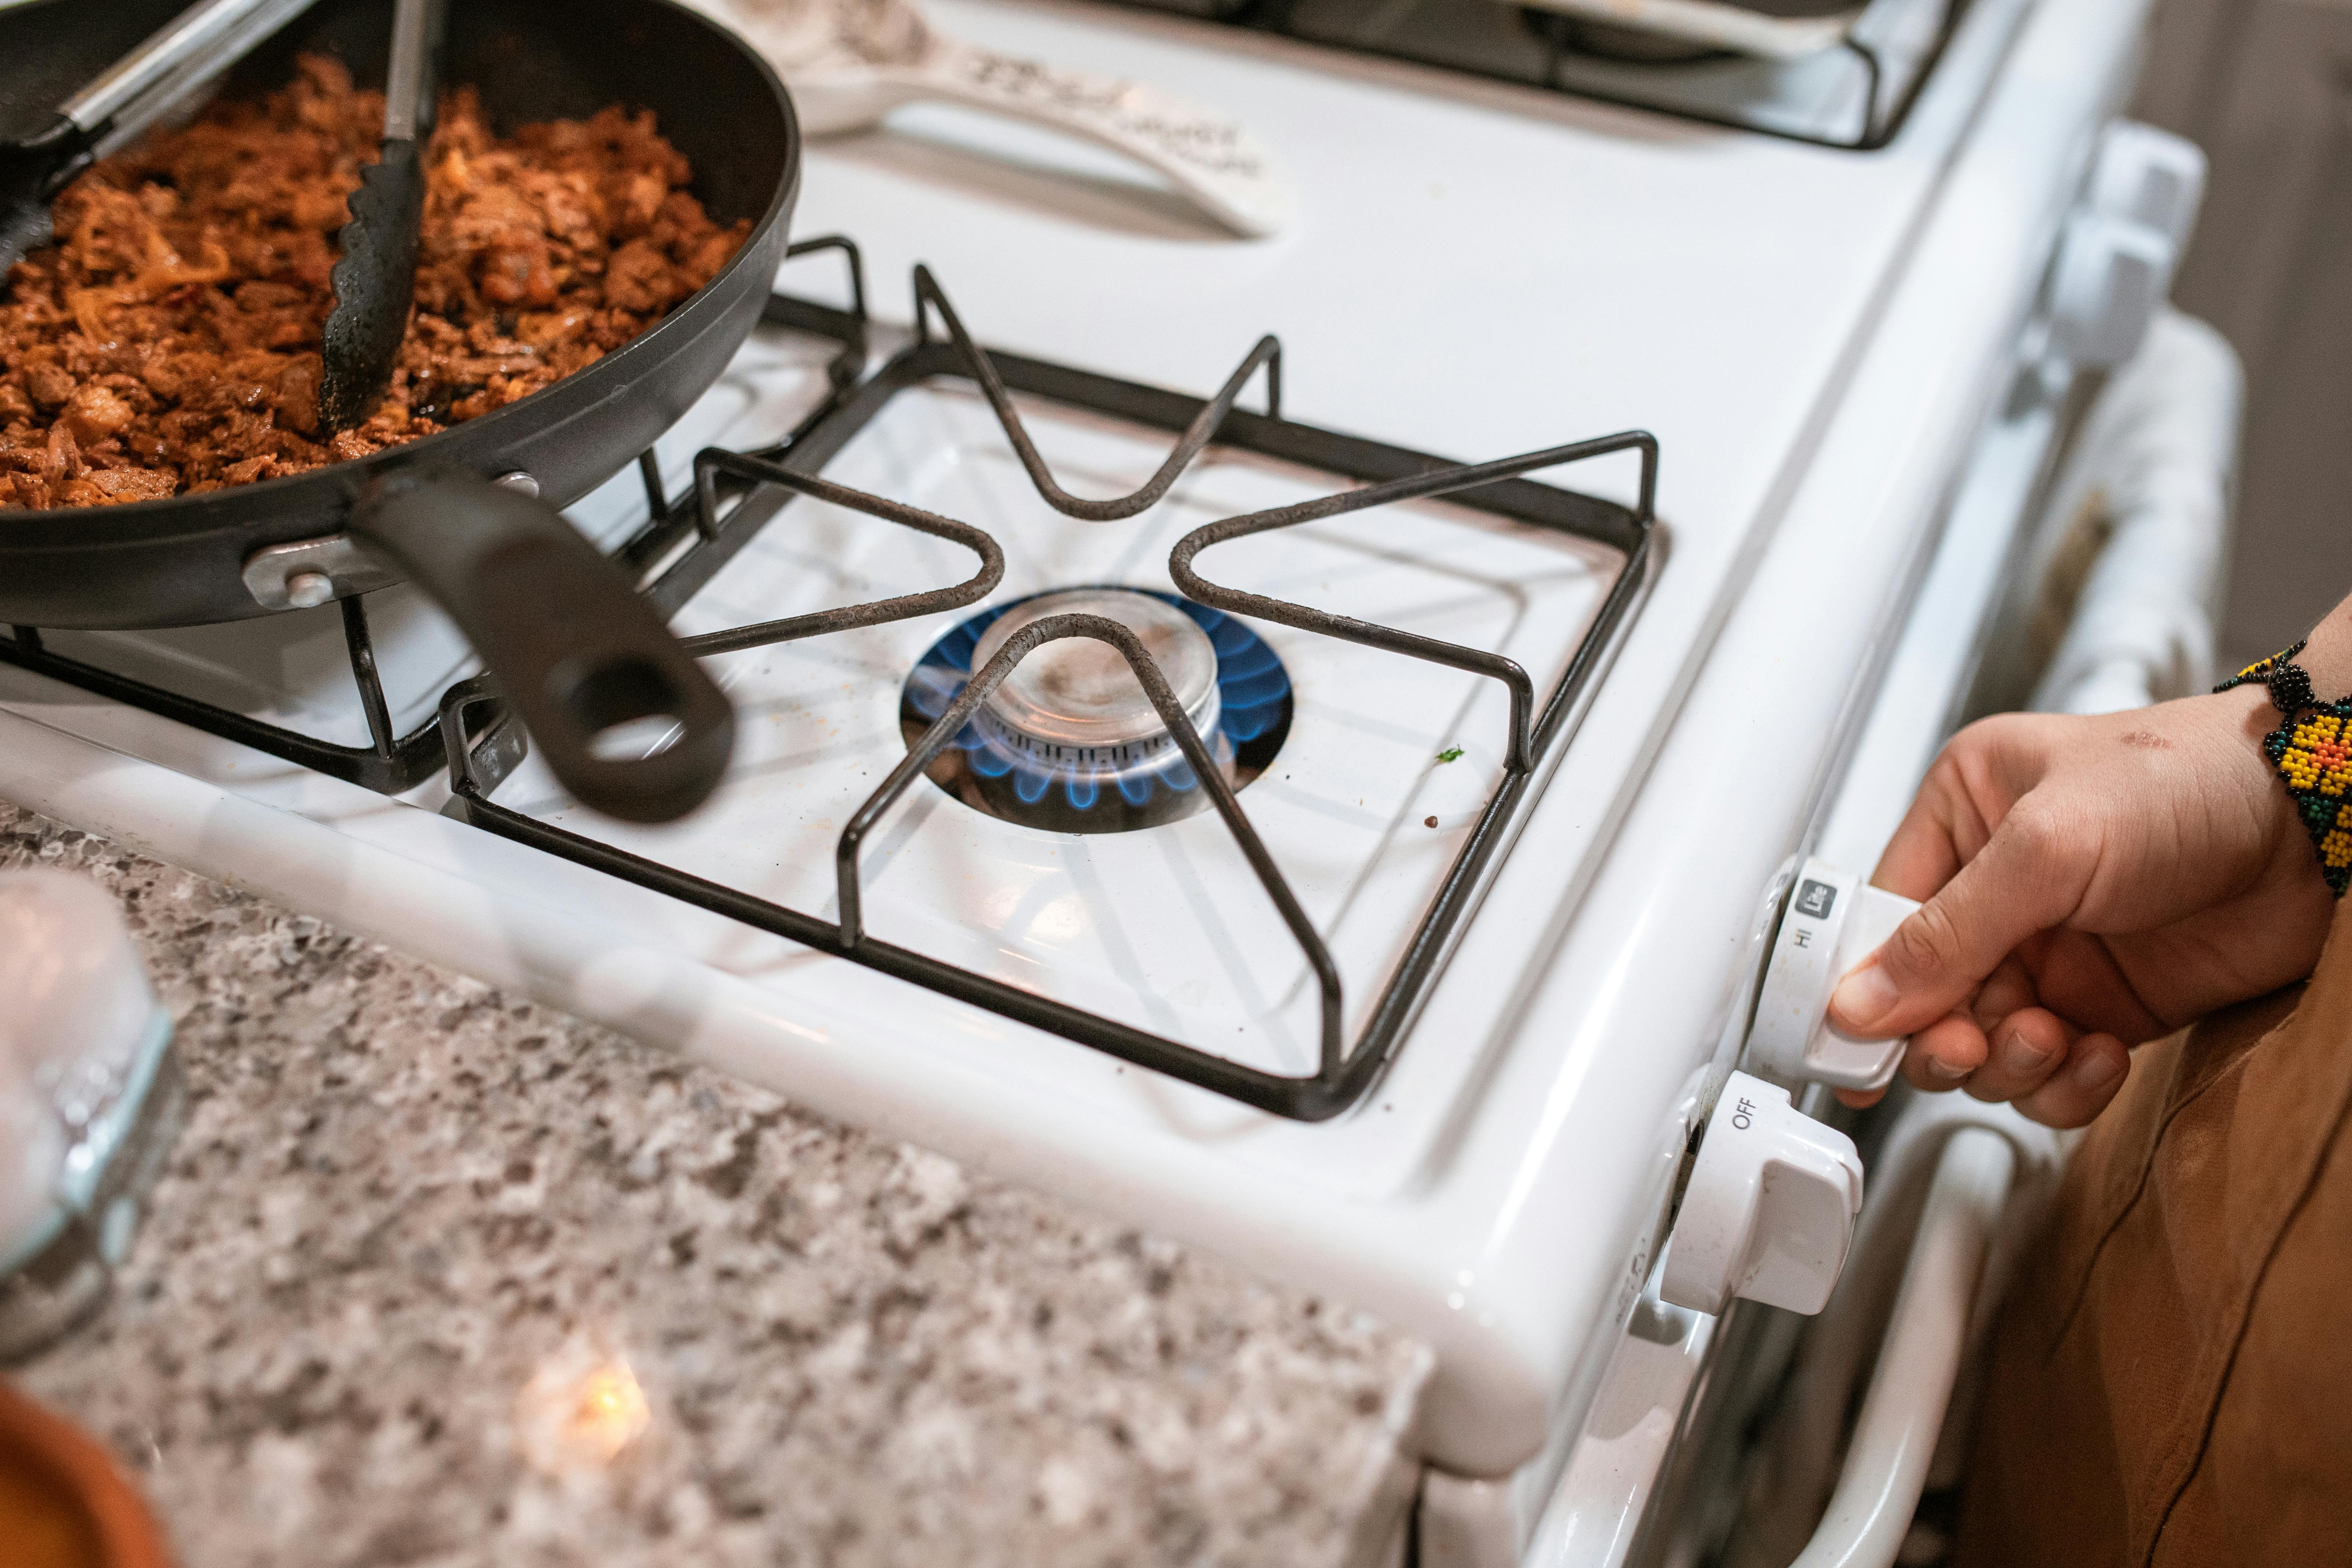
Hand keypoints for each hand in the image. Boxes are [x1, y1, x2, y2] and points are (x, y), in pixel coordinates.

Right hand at [1827, 687, 2334, 1126]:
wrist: (2320, 825)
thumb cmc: (2191, 782)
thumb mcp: (2048, 845)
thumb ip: (1950, 932)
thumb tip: (1863, 1001)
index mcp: (1964, 816)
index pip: (1877, 917)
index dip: (1860, 984)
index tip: (1853, 1039)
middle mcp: (1998, 889)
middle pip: (1921, 999)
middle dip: (1942, 1033)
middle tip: (1966, 1041)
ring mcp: (2051, 952)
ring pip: (1980, 1048)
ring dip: (2007, 1063)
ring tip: (2047, 1037)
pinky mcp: (2105, 1006)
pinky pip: (2051, 1075)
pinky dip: (2066, 1084)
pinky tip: (2099, 1053)